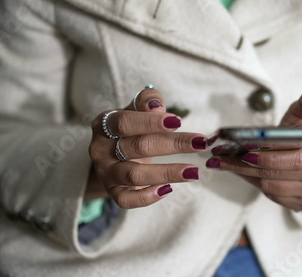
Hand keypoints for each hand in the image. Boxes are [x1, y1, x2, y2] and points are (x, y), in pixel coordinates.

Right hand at [86, 87, 207, 207]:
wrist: (112, 156)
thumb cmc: (131, 128)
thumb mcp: (136, 110)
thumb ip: (147, 102)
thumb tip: (157, 106)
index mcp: (104, 124)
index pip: (125, 122)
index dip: (150, 122)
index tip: (178, 121)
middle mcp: (100, 149)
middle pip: (137, 147)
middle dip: (172, 145)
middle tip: (200, 143)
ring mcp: (106, 172)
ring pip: (134, 175)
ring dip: (167, 173)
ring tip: (193, 171)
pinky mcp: (113, 191)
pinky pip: (126, 199)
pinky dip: (147, 197)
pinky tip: (168, 189)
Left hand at [206, 88, 301, 210]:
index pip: (294, 157)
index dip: (268, 157)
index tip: (244, 152)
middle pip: (278, 173)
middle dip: (245, 166)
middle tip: (219, 157)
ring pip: (271, 186)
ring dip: (244, 175)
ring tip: (222, 163)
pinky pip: (273, 195)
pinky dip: (254, 183)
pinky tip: (240, 172)